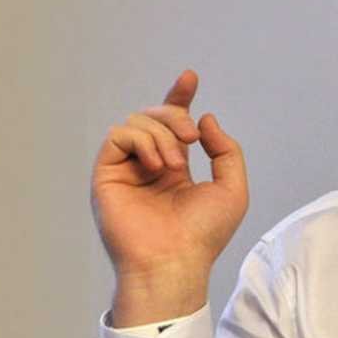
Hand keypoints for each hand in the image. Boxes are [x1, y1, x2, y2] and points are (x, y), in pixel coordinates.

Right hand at [91, 70, 248, 325]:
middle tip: (193, 137)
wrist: (176, 260)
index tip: (190, 77)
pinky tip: (158, 165)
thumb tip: (205, 119)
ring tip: (177, 163)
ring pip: (137, 121)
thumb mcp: (231, 187)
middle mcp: (147, 166)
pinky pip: (118, 135)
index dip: (179, 97)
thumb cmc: (204, 234)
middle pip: (154, 115)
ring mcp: (126, 170)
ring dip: (163, 133)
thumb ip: (225, 149)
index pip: (172, 124)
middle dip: (176, 114)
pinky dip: (142, 141)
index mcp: (173, 168)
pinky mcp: (106, 175)